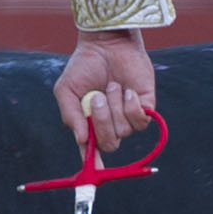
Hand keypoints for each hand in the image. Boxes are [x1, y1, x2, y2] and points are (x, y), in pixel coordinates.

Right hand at [54, 30, 155, 152]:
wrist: (106, 43)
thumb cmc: (83, 66)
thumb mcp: (66, 90)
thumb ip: (71, 115)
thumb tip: (80, 140)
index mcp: (90, 123)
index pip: (93, 150)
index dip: (93, 164)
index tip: (94, 170)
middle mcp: (110, 123)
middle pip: (109, 144)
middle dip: (102, 123)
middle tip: (97, 98)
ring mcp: (128, 116)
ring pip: (124, 131)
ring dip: (115, 107)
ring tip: (113, 85)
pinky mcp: (146, 106)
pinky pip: (141, 121)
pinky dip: (132, 106)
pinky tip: (128, 91)